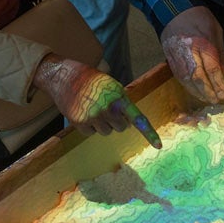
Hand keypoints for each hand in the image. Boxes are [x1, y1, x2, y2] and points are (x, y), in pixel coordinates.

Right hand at [33, 56, 157, 140]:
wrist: (64, 76)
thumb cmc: (91, 80)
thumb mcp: (112, 85)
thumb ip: (123, 101)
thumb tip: (131, 121)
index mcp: (119, 98)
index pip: (138, 118)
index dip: (149, 133)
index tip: (159, 146)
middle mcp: (108, 109)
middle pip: (121, 127)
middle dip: (116, 120)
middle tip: (106, 107)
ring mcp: (93, 117)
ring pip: (106, 132)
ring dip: (102, 124)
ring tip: (93, 108)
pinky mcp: (80, 123)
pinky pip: (91, 133)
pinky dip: (88, 126)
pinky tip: (83, 112)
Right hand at [160, 5, 223, 105]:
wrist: (174, 9)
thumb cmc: (199, 17)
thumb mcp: (216, 30)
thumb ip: (219, 51)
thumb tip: (223, 72)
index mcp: (203, 43)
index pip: (212, 68)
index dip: (218, 83)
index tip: (223, 94)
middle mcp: (189, 51)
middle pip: (198, 77)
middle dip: (207, 91)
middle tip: (215, 101)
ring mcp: (177, 55)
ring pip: (186, 78)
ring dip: (196, 91)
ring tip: (205, 99)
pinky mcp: (169, 56)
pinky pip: (178, 74)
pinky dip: (186, 85)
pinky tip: (193, 90)